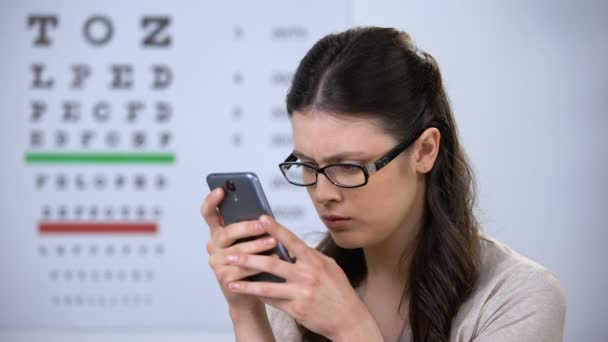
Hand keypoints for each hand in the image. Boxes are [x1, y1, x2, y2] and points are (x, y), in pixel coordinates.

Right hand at [201, 188, 279, 310]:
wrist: (251, 292)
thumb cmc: (254, 261)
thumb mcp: (251, 240)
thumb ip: (251, 227)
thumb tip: (264, 215)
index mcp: (218, 232)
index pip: (209, 213)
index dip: (212, 201)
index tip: (221, 190)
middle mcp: (213, 246)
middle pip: (226, 233)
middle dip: (246, 228)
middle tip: (262, 225)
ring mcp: (216, 262)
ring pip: (237, 252)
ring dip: (257, 246)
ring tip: (273, 242)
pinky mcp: (223, 278)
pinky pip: (242, 269)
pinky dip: (259, 265)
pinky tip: (272, 259)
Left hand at [225, 215, 381, 340]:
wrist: (349, 320)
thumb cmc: (339, 291)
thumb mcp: (329, 267)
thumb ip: (309, 257)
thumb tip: (291, 246)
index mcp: (315, 261)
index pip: (291, 240)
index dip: (275, 228)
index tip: (260, 218)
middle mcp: (307, 275)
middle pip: (272, 263)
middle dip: (248, 258)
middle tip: (231, 254)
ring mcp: (301, 293)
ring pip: (267, 286)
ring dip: (246, 283)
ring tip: (230, 279)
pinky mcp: (296, 310)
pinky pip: (272, 301)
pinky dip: (258, 296)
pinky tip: (246, 292)